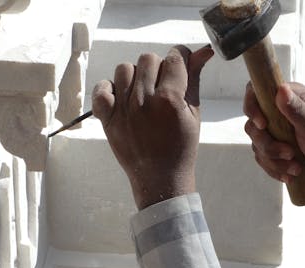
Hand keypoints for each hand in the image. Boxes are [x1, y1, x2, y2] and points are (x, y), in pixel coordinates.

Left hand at [92, 45, 213, 208]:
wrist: (160, 178)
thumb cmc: (181, 147)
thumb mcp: (193, 114)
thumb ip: (194, 80)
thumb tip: (202, 51)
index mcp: (170, 100)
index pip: (174, 58)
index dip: (180, 57)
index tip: (180, 64)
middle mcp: (144, 102)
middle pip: (149, 59)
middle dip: (159, 67)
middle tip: (163, 85)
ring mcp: (123, 110)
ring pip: (125, 69)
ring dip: (136, 76)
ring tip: (143, 93)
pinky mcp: (108, 119)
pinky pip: (102, 88)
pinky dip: (110, 88)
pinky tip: (122, 98)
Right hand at [244, 82, 304, 188]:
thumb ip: (296, 109)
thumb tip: (281, 89)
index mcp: (290, 97)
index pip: (257, 92)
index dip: (252, 108)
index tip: (263, 125)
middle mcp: (279, 112)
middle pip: (254, 126)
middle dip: (268, 145)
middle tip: (289, 154)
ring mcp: (276, 131)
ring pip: (258, 145)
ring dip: (274, 161)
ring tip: (296, 167)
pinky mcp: (276, 148)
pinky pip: (263, 159)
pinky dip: (275, 169)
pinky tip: (291, 174)